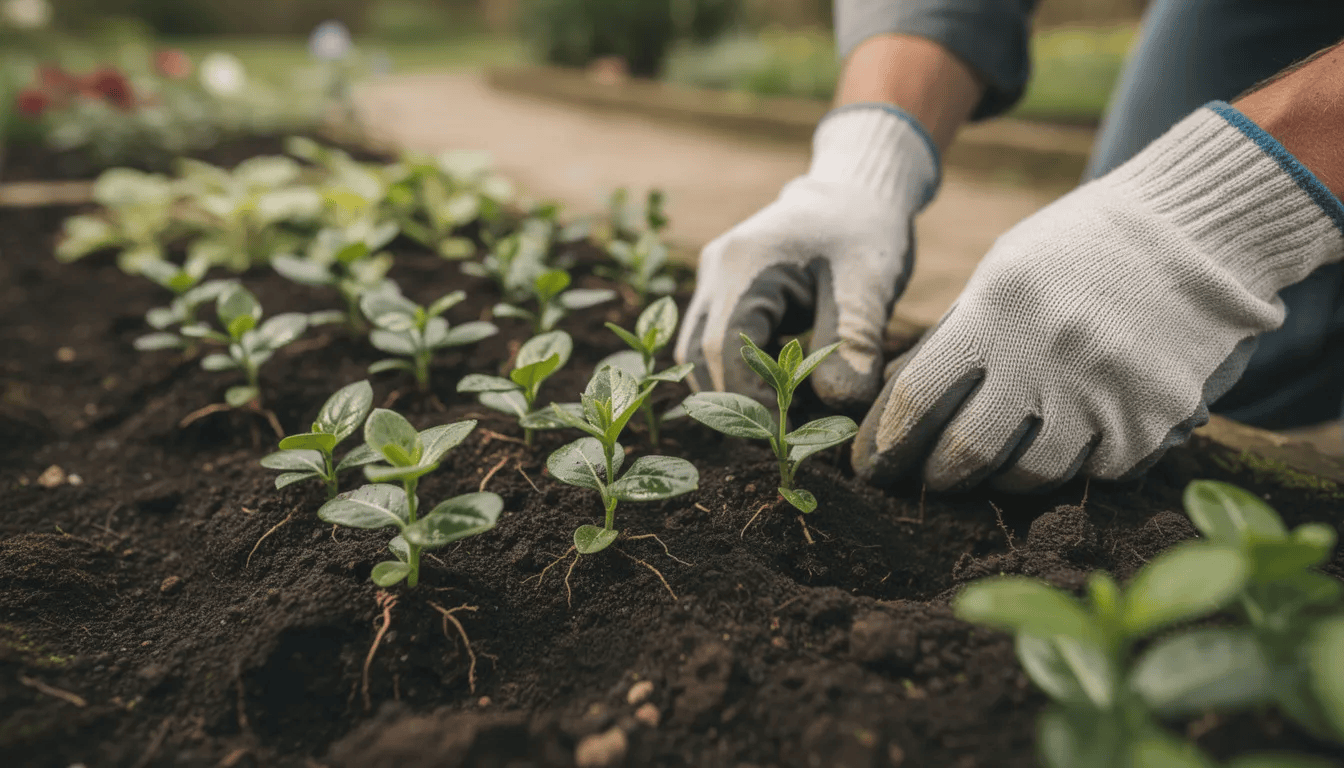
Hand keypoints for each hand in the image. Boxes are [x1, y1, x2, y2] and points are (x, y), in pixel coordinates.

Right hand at [675, 105, 938, 412]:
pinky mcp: (720, 289)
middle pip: (695, 358)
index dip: (748, 400)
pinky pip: (712, 342)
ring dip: (732, 390)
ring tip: (790, 407)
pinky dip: (739, 372)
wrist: (857, 190)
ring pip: (695, 354)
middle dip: (734, 403)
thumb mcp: (871, 287)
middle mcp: (716, 270)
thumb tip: (837, 409)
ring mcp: (712, 278)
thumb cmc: (866, 232)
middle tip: (788, 430)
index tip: (789, 431)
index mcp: (746, 264)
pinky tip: (784, 383)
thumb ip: (852, 347)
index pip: (724, 350)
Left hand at [853, 103, 1343, 491]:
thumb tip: (896, 407)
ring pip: (1029, 475)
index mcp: (997, 311)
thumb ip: (955, 339)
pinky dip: (1075, 466)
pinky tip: (1070, 442)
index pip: (918, 398)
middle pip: (966, 453)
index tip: (869, 467)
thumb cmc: (1080, 253)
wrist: (1200, 233)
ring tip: (994, 462)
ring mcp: (1105, 392)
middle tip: (928, 477)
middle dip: (936, 475)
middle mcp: (1047, 356)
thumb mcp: (1002, 275)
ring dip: (1002, 477)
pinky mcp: (1154, 421)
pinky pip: (1095, 473)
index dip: (885, 443)